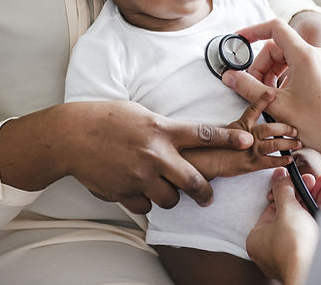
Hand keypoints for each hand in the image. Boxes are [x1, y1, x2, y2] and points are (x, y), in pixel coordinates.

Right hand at [0, 101, 253, 213]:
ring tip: (160, 187)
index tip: (247, 141)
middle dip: (204, 192)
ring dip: (169, 196)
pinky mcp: (125, 191)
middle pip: (193, 181)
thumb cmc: (106, 118)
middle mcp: (156, 154)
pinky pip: (144, 206)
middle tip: (207, 195)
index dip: (228, 139)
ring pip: (170, 199)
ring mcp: (141, 175)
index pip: (204, 134)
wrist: (72, 135)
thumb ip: (162, 129)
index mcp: (162, 130)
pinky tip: (134, 188)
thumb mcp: (141, 114)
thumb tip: (175, 140)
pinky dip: (143, 201)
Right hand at [182, 90, 301, 179]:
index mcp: (242, 125)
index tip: (273, 92)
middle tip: (295, 128)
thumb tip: (245, 123)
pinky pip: (272, 161)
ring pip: (275, 144)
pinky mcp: (253, 163)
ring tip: (297, 143)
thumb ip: (237, 125)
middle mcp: (248, 135)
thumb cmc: (211, 147)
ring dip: (288, 143)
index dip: (264, 99)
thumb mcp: (224, 130)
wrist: (205, 162)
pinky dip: (282, 160)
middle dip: (285, 128)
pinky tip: (289, 160)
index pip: (254, 108)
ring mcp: (252, 149)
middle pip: (271, 128)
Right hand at [222, 19, 320, 166]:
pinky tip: (278, 95)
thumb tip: (229, 76)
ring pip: (285, 57)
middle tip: (251, 86)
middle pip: (276, 47)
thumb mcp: (275, 105)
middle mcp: (315, 54)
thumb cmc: (318, 124)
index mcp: (304, 56)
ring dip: (269, 72)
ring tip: (264, 94)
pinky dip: (282, 76)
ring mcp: (320, 62)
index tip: (239, 39)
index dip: (253, 31)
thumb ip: (248, 87)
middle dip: (260, 65)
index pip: (274, 28)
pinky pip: (295, 65)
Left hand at [246, 168, 320, 283]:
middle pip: (292, 211)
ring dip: (320, 198)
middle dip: (309, 192)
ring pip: (307, 218)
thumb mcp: (286, 209)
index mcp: (258, 239)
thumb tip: (279, 176)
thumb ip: (282, 189)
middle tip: (318, 179)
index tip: (297, 179)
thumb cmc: (294, 244)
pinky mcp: (312, 254)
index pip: (272, 208)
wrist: (318, 270)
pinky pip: (317, 229)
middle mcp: (274, 248)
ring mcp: (294, 252)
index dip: (287, 190)